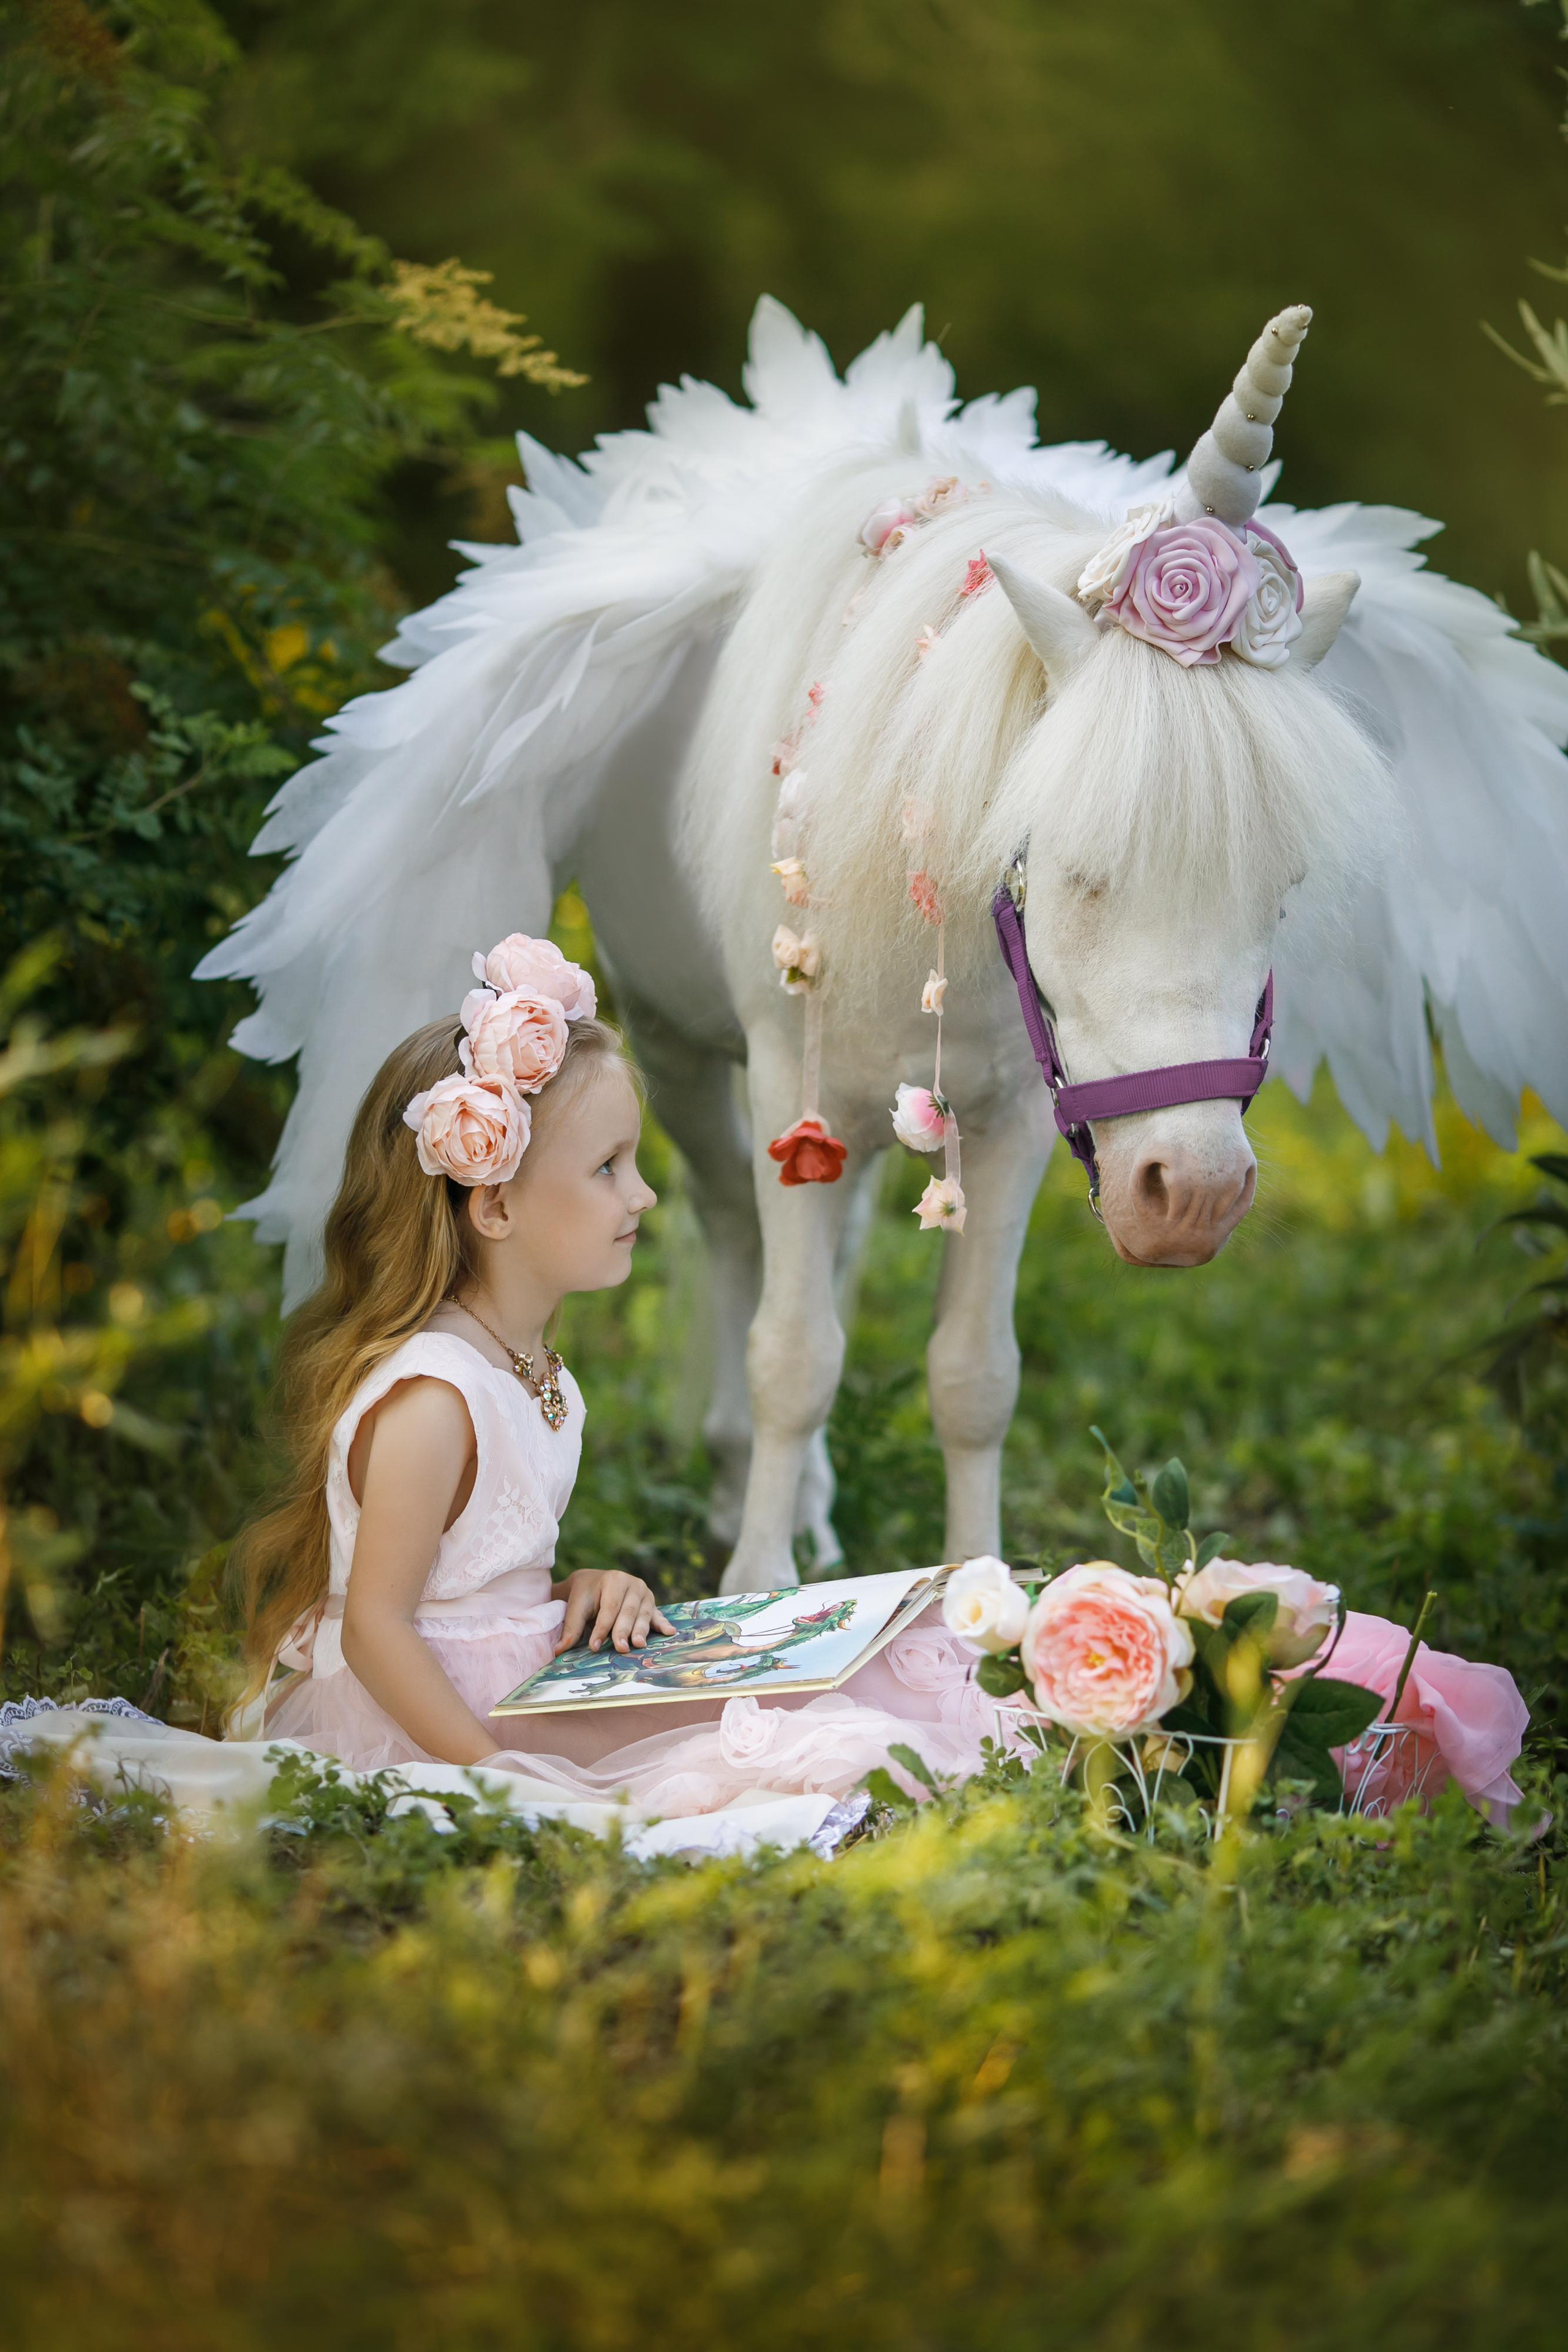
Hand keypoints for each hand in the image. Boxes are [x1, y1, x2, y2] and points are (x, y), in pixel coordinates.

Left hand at [553, 1569, 674, 1655]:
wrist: (594, 1582)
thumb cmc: (585, 1594)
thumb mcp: (576, 1606)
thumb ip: (571, 1627)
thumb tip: (559, 1650)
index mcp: (614, 1580)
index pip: (609, 1608)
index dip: (602, 1628)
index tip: (595, 1646)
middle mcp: (633, 1584)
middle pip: (628, 1611)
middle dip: (623, 1631)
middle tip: (620, 1648)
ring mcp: (645, 1594)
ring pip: (643, 1615)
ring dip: (641, 1630)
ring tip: (638, 1645)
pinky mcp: (651, 1605)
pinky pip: (657, 1615)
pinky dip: (663, 1624)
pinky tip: (670, 1632)